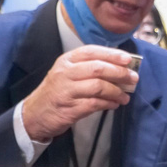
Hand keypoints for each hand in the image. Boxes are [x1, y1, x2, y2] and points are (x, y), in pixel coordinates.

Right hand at [22, 46, 137, 141]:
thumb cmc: (57, 91)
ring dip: (116, 91)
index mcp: (66, 60)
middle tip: (133, 78)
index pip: (92, 52)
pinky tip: (115, 104)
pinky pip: (94, 104)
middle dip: (119, 73)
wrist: (34, 114)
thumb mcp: (67, 73)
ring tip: (126, 96)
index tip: (128, 59)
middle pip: (98, 68)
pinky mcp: (69, 108)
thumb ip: (89, 68)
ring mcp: (66, 90)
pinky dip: (108, 103)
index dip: (112, 54)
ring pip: (98, 86)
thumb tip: (120, 67)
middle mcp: (65, 73)